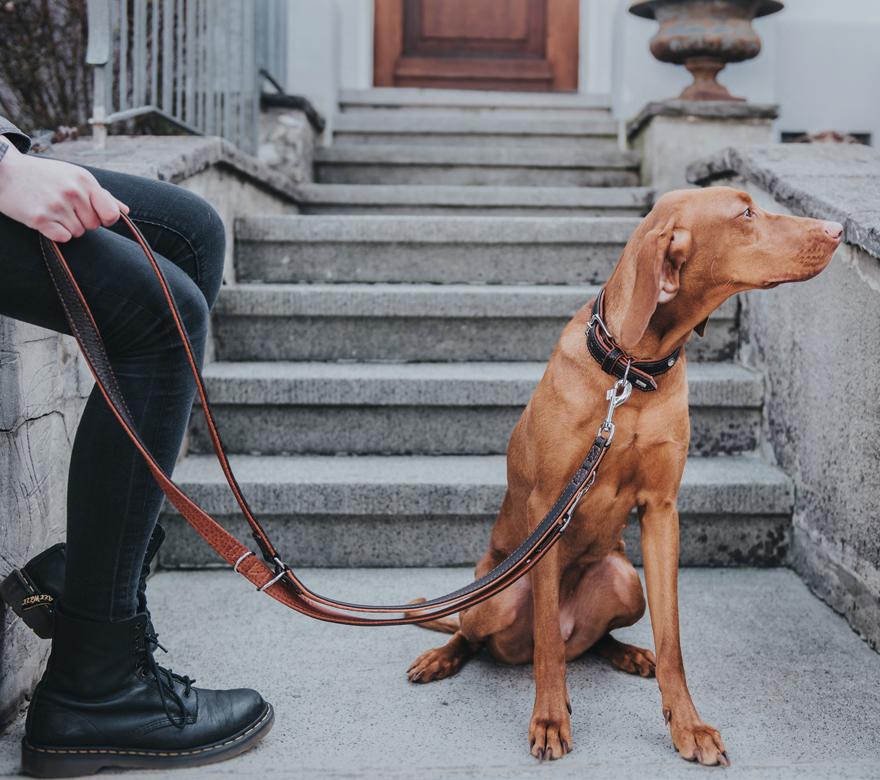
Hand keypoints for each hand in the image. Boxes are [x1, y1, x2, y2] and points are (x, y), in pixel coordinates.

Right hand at [0, 141, 128, 241]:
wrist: (4, 171)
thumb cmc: (45, 176)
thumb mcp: (74, 177)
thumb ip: (101, 195)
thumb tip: (125, 211)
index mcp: (85, 180)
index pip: (111, 214)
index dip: (106, 219)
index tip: (95, 215)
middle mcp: (73, 192)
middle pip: (93, 226)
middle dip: (82, 221)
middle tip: (63, 208)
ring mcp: (56, 205)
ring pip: (78, 233)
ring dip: (67, 227)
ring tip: (52, 210)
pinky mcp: (40, 218)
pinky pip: (63, 238)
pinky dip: (55, 233)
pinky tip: (45, 219)